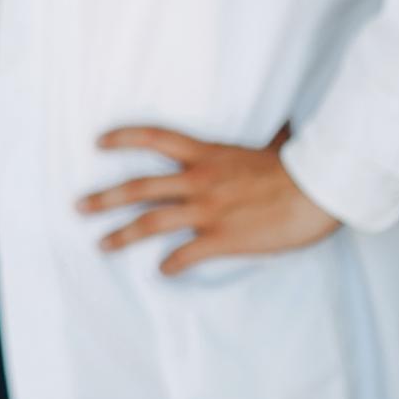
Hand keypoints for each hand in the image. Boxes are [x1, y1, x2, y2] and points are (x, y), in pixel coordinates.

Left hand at [77, 126, 341, 275]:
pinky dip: (171, 265)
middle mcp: (198, 181)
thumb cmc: (300, 166)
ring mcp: (207, 211)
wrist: (320, 189)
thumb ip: (264, 138)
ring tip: (100, 244)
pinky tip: (163, 271)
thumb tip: (280, 126)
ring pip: (150, 223)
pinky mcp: (222, 238)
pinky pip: (185, 254)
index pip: (153, 138)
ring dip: (121, 235)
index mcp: (206, 154)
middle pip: (138, 188)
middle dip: (104, 198)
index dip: (123, 138)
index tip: (98, 142)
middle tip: (78, 207)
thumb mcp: (272, 144)